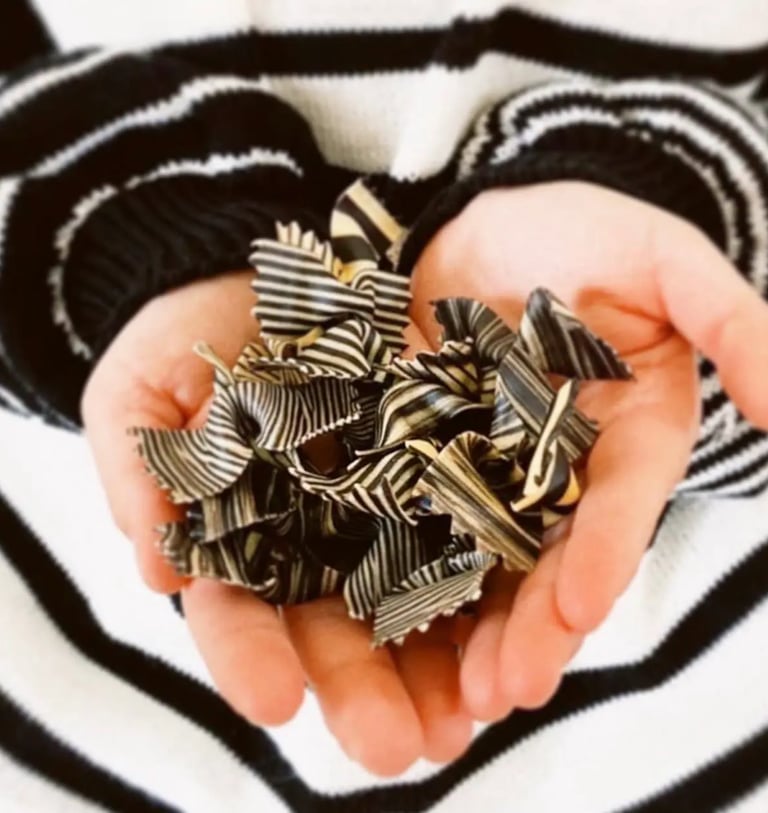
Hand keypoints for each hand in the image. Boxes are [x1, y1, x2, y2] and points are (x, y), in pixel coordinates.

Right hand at [81, 271, 473, 774]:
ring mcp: (378, 504)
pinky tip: (514, 628)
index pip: (238, 610)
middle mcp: (313, 536)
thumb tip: (153, 568)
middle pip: (335, 627)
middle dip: (362, 689)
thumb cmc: (188, 335)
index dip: (251, 657)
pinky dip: (488, 580)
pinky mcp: (435, 463)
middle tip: (396, 747)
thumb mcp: (139, 391)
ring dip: (438, 666)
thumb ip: (139, 473)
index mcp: (237, 533)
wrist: (263, 278)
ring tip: (465, 720)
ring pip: (408, 598)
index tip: (273, 702)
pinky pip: (465, 523)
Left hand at [409, 181, 767, 720]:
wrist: (492, 222)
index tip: (581, 609)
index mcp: (630, 431)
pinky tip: (394, 617)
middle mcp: (567, 464)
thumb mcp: (667, 262)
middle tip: (506, 690)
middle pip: (555, 552)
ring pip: (490, 554)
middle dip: (536, 622)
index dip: (605, 554)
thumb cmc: (588, 231)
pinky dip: (414, 563)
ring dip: (478, 622)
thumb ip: (730, 321)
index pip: (622, 503)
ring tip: (460, 693)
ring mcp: (496, 463)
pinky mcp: (434, 451)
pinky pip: (423, 512)